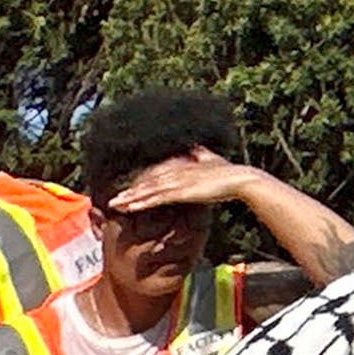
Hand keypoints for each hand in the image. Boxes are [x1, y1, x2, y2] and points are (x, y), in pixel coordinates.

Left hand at [95, 152, 261, 219]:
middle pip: (148, 182)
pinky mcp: (182, 191)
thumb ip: (200, 154)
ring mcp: (178, 181)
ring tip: (115, 205)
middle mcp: (176, 172)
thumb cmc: (228, 171)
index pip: (155, 174)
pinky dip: (143, 202)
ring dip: (131, 198)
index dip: (141, 183)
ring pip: (149, 190)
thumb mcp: (211, 158)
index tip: (128, 190)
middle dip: (130, 192)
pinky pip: (158, 198)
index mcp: (181, 166)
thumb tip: (195, 146)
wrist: (240, 178)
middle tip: (113, 201)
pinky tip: (131, 208)